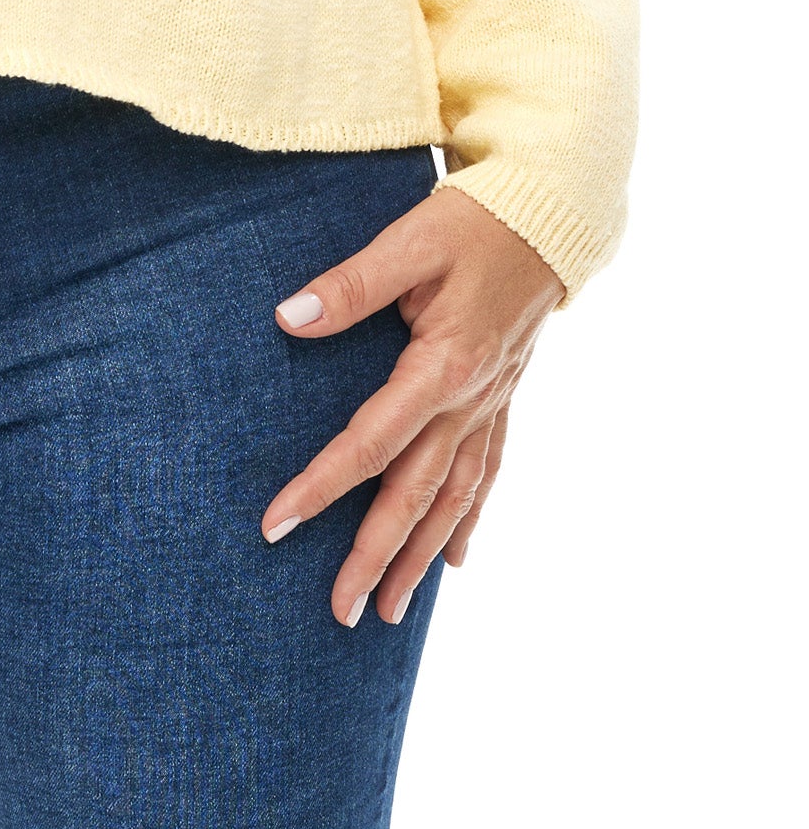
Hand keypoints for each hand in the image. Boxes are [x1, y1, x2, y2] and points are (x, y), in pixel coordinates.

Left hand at [258, 183, 563, 626]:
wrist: (552, 216)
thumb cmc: (475, 223)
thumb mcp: (409, 241)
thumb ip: (350, 285)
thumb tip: (288, 318)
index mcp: (442, 367)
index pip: (370, 444)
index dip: (321, 487)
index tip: (277, 526)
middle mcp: (471, 401)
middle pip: (415, 494)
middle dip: (374, 555)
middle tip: (337, 612)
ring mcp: (492, 405)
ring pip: (453, 499)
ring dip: (420, 557)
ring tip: (388, 610)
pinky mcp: (503, 398)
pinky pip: (486, 475)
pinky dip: (468, 521)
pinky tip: (456, 561)